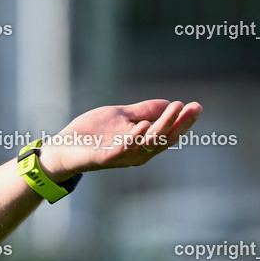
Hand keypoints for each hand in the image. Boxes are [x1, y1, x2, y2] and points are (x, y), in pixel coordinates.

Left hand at [38, 99, 201, 178]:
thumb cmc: (92, 133)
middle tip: (190, 106)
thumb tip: (169, 102)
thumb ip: (142, 111)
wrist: (64, 147)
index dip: (183, 121)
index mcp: (142, 143)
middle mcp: (136, 153)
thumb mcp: (120, 116)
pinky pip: (122, 150)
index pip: (168, 133)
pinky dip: (134, 138)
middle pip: (163, 139)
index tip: (196, 106)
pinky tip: (143, 125)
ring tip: (172, 109)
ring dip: (161, 126)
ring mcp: (121, 156)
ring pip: (147, 143)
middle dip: (179, 123)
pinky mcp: (103, 158)